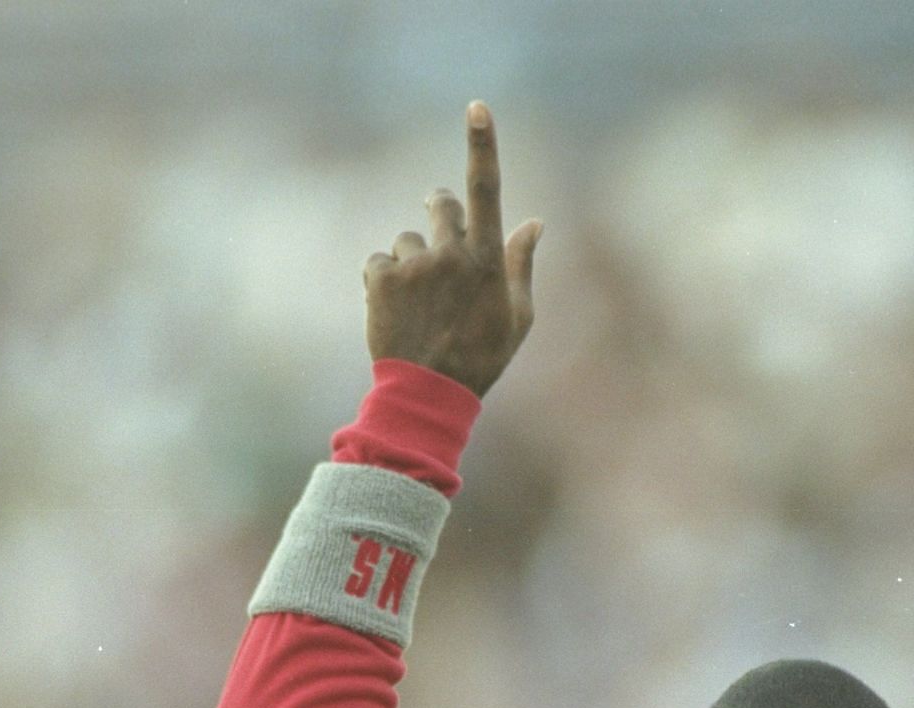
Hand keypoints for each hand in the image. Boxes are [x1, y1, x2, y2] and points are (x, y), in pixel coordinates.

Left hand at [363, 102, 543, 397]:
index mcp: (488, 259)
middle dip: (437, 214)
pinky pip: (378, 261)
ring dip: (409, 261)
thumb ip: (522, 263)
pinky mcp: (381, 279)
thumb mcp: (517, 316)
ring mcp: (414, 265)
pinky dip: (383, 281)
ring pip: (406, 240)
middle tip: (438, 249)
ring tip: (418, 304)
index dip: (482, 145)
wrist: (428, 395)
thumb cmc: (482, 357)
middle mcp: (451, 254)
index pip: (486, 189)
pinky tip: (394, 310)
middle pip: (439, 202)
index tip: (476, 107)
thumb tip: (535, 221)